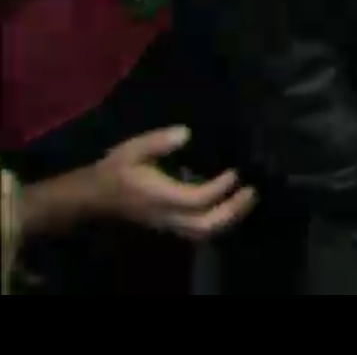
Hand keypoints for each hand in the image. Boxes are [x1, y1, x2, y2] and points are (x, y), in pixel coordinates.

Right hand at [86, 127, 257, 241]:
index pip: (195, 200)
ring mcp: (168, 224)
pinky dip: (220, 223)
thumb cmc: (116, 170)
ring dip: (230, 219)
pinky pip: (198, 232)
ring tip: (248, 199)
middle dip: (232, 211)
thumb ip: (158, 141)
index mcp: (158, 196)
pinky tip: (232, 206)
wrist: (94, 196)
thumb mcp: (132, 149)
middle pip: (204, 226)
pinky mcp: (170, 225)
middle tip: (252, 191)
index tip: (236, 172)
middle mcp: (166, 215)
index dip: (219, 188)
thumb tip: (186, 133)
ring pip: (203, 233)